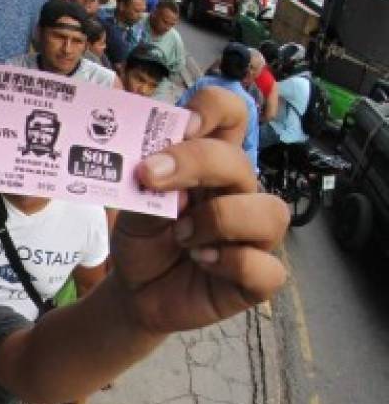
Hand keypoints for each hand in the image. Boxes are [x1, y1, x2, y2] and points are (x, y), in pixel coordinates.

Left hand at [111, 87, 288, 333]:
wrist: (136, 293)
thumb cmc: (144, 243)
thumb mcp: (133, 209)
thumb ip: (146, 185)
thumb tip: (159, 164)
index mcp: (210, 166)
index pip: (231, 116)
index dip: (214, 110)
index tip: (183, 126)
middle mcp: (239, 194)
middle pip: (240, 161)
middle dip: (196, 162)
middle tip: (151, 178)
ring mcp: (253, 235)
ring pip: (271, 212)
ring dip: (218, 220)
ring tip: (182, 237)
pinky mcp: (257, 277)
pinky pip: (266, 266)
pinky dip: (231, 263)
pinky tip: (202, 264)